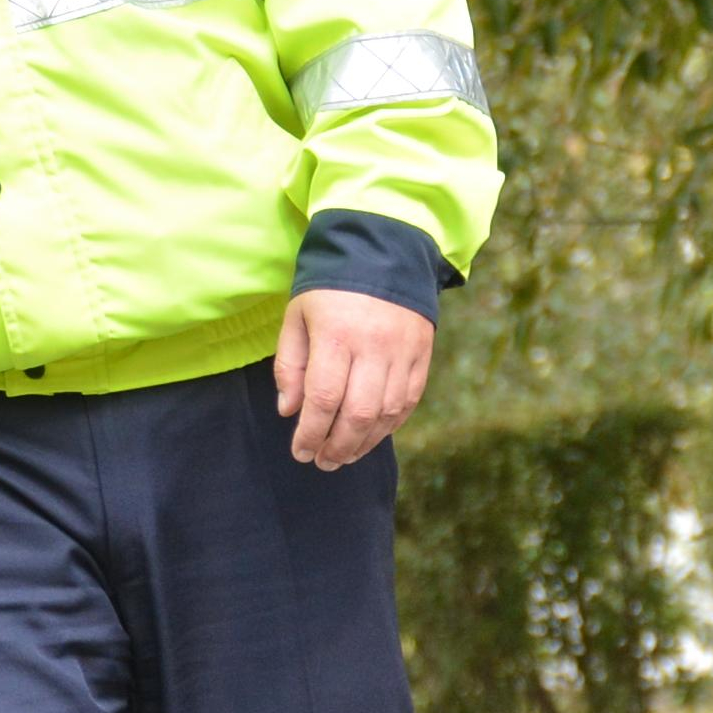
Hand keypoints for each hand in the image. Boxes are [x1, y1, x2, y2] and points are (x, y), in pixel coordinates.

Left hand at [275, 290, 433, 468]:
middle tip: (322, 461)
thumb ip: (290, 365)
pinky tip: (371, 436)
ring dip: (364, 442)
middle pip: (358, 413)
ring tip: (344, 455)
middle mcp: (374, 346)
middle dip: (337, 446)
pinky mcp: (423, 354)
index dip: (311, 433)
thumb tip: (289, 411)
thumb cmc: (329, 288)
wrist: (383, 251)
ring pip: (386, 413)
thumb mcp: (297, 317)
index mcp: (337, 335)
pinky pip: (409, 401)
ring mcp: (403, 351)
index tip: (300, 451)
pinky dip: (389, 425)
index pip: (324, 399)